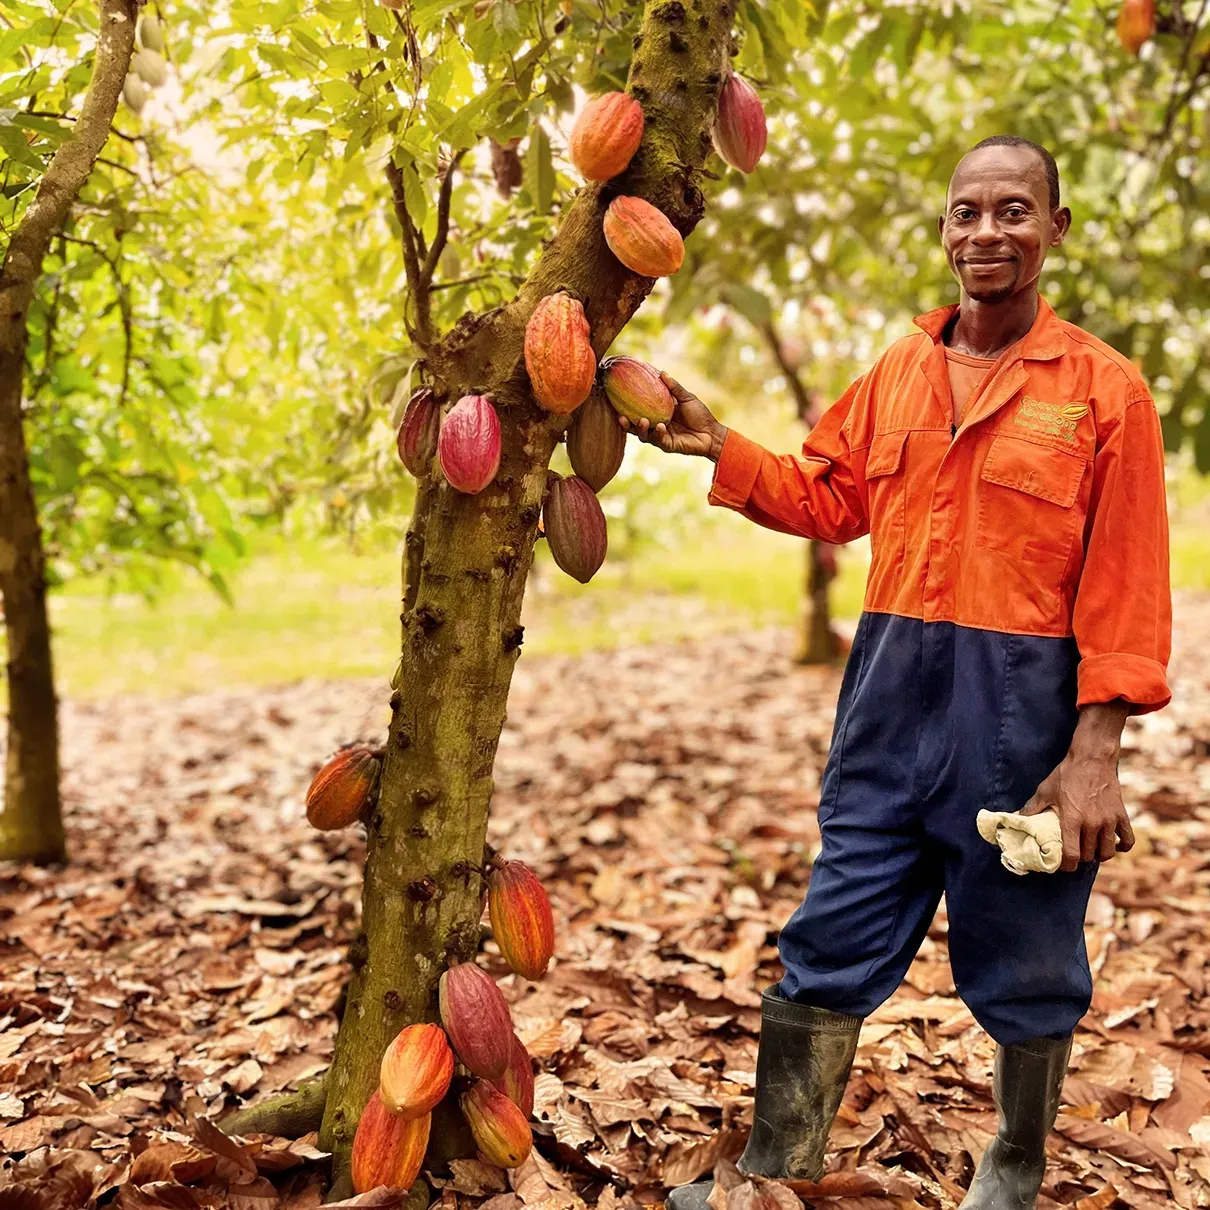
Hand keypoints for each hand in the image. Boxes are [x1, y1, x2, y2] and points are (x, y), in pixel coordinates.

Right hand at [617, 371, 727, 459]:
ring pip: (644, 436)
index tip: (618, 400)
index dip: (628, 408)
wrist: (712, 432)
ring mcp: (661, 437)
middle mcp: (656, 426)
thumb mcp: (686, 398)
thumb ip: (673, 387)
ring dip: (641, 429)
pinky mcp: (668, 445)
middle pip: (636, 426)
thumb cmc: (700, 414)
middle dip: (627, 424)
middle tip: (621, 417)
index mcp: (658, 414)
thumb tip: (661, 372)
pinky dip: (658, 434)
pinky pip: (659, 440)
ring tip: (642, 421)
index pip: (639, 411)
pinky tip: (660, 427)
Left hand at [1021, 750, 1133, 871]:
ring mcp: (1109, 820)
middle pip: (1089, 855)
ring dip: (1099, 855)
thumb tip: (1017, 818)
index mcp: (1072, 820)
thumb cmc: (1066, 774)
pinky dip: (1122, 847)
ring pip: (1107, 851)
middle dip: (1080, 858)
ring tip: (1091, 851)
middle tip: (1075, 854)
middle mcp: (1092, 824)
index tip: (1064, 865)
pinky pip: (1128, 839)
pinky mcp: (1121, 815)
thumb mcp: (1045, 790)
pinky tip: (1114, 845)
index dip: (1067, 865)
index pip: (1072, 855)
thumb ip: (1032, 807)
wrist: (1092, 759)